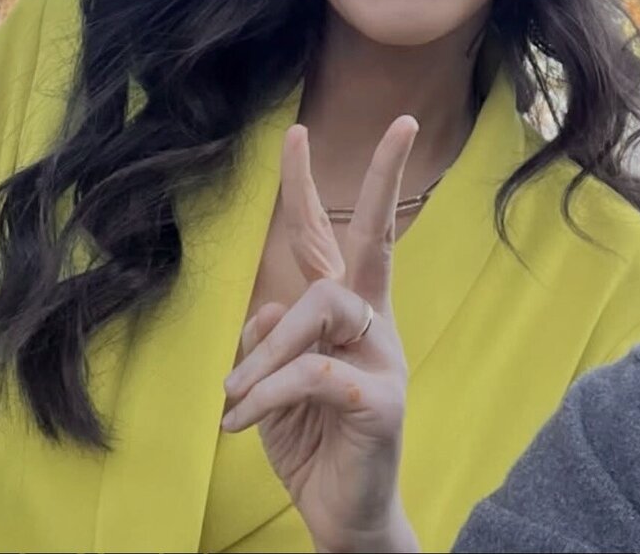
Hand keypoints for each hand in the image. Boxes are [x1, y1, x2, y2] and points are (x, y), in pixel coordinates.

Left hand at [223, 117, 420, 552]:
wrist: (345, 517)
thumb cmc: (311, 442)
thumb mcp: (273, 384)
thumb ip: (270, 339)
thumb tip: (267, 310)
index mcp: (346, 314)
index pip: (329, 238)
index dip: (308, 186)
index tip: (296, 131)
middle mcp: (372, 324)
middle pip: (373, 240)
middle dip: (384, 179)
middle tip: (402, 126)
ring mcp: (383, 360)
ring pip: (321, 307)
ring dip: (267, 349)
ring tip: (237, 395)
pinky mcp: (380, 402)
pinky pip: (312, 372)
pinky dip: (267, 392)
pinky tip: (242, 420)